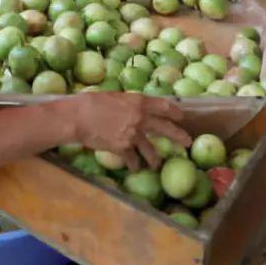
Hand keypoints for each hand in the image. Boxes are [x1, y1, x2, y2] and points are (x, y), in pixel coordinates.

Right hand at [69, 93, 191, 169]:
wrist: (77, 118)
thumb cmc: (92, 102)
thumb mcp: (115, 96)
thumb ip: (130, 102)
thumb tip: (138, 107)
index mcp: (139, 102)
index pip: (164, 106)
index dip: (175, 112)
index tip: (181, 116)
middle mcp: (140, 118)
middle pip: (165, 129)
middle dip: (178, 136)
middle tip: (187, 142)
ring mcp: (133, 135)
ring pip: (150, 150)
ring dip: (155, 159)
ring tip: (157, 164)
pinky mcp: (123, 148)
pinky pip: (133, 159)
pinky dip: (134, 164)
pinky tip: (134, 168)